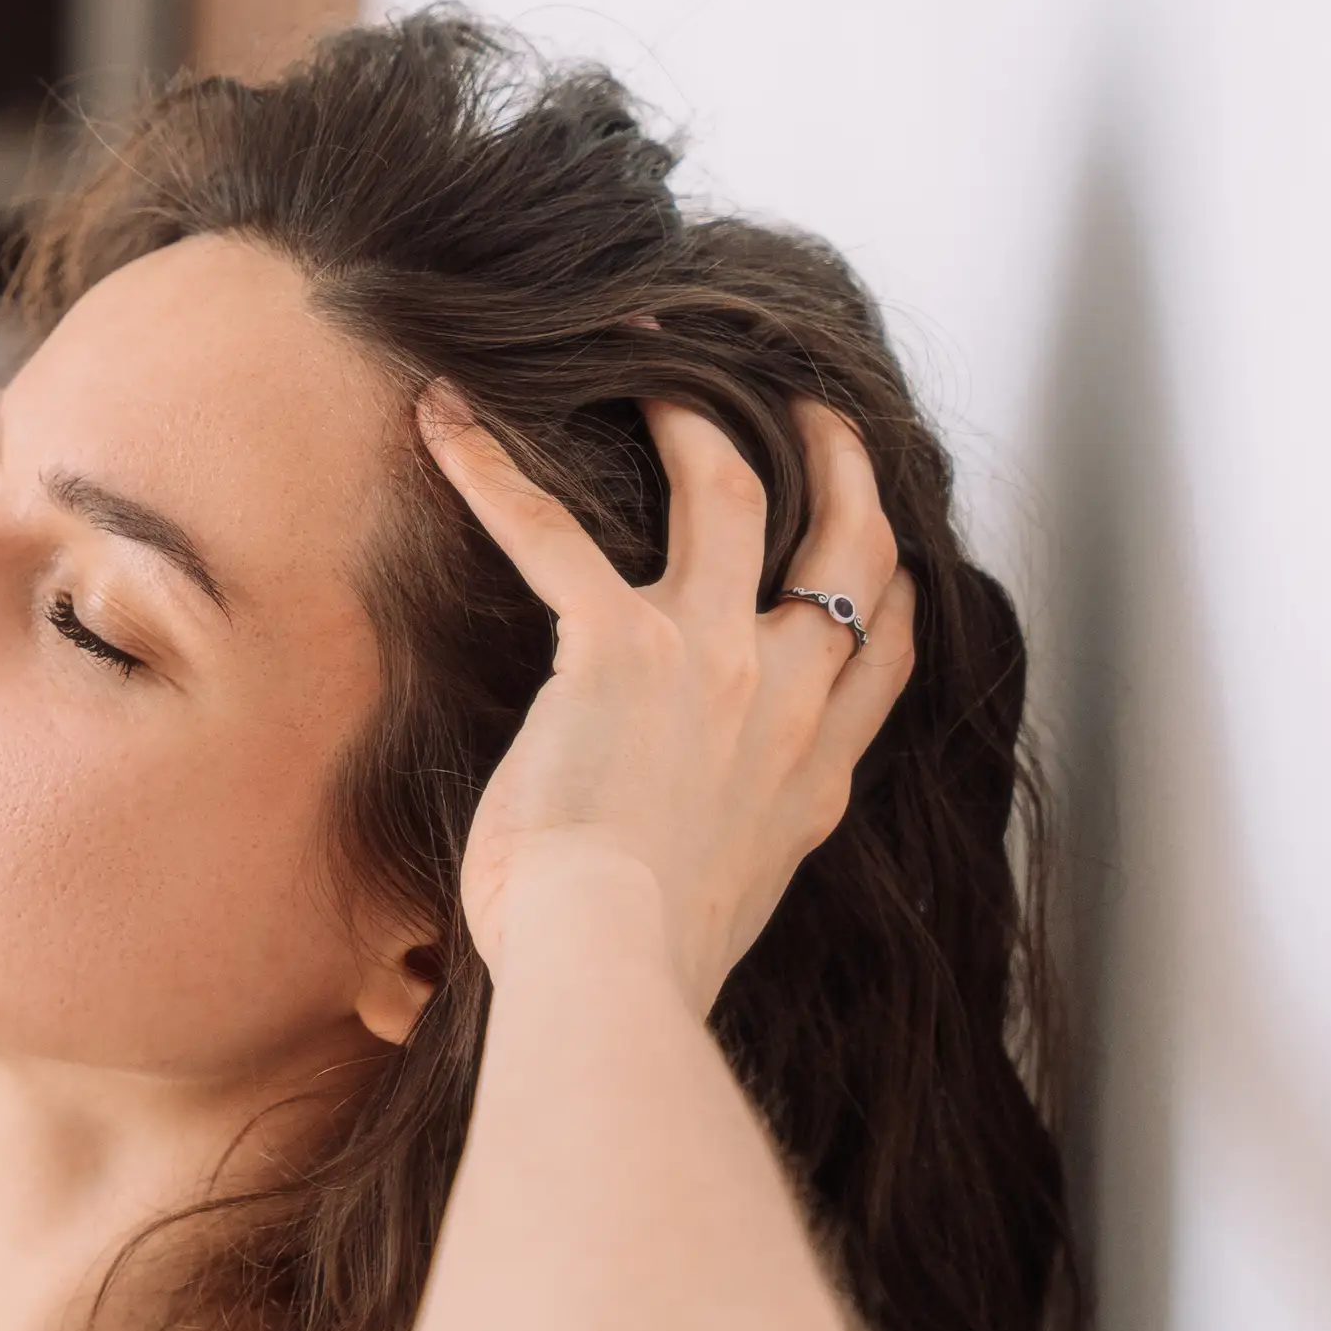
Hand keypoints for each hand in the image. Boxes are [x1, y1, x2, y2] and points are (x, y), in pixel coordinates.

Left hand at [418, 388, 913, 1015]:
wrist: (613, 969)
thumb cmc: (641, 966)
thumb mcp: (729, 906)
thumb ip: (732, 850)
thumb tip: (690, 858)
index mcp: (815, 774)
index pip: (883, 648)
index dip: (888, 581)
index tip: (881, 538)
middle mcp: (786, 700)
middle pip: (846, 542)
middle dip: (834, 457)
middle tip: (808, 403)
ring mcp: (714, 659)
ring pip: (726, 489)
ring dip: (687, 414)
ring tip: (645, 360)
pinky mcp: (618, 644)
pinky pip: (548, 530)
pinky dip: (488, 470)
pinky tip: (442, 422)